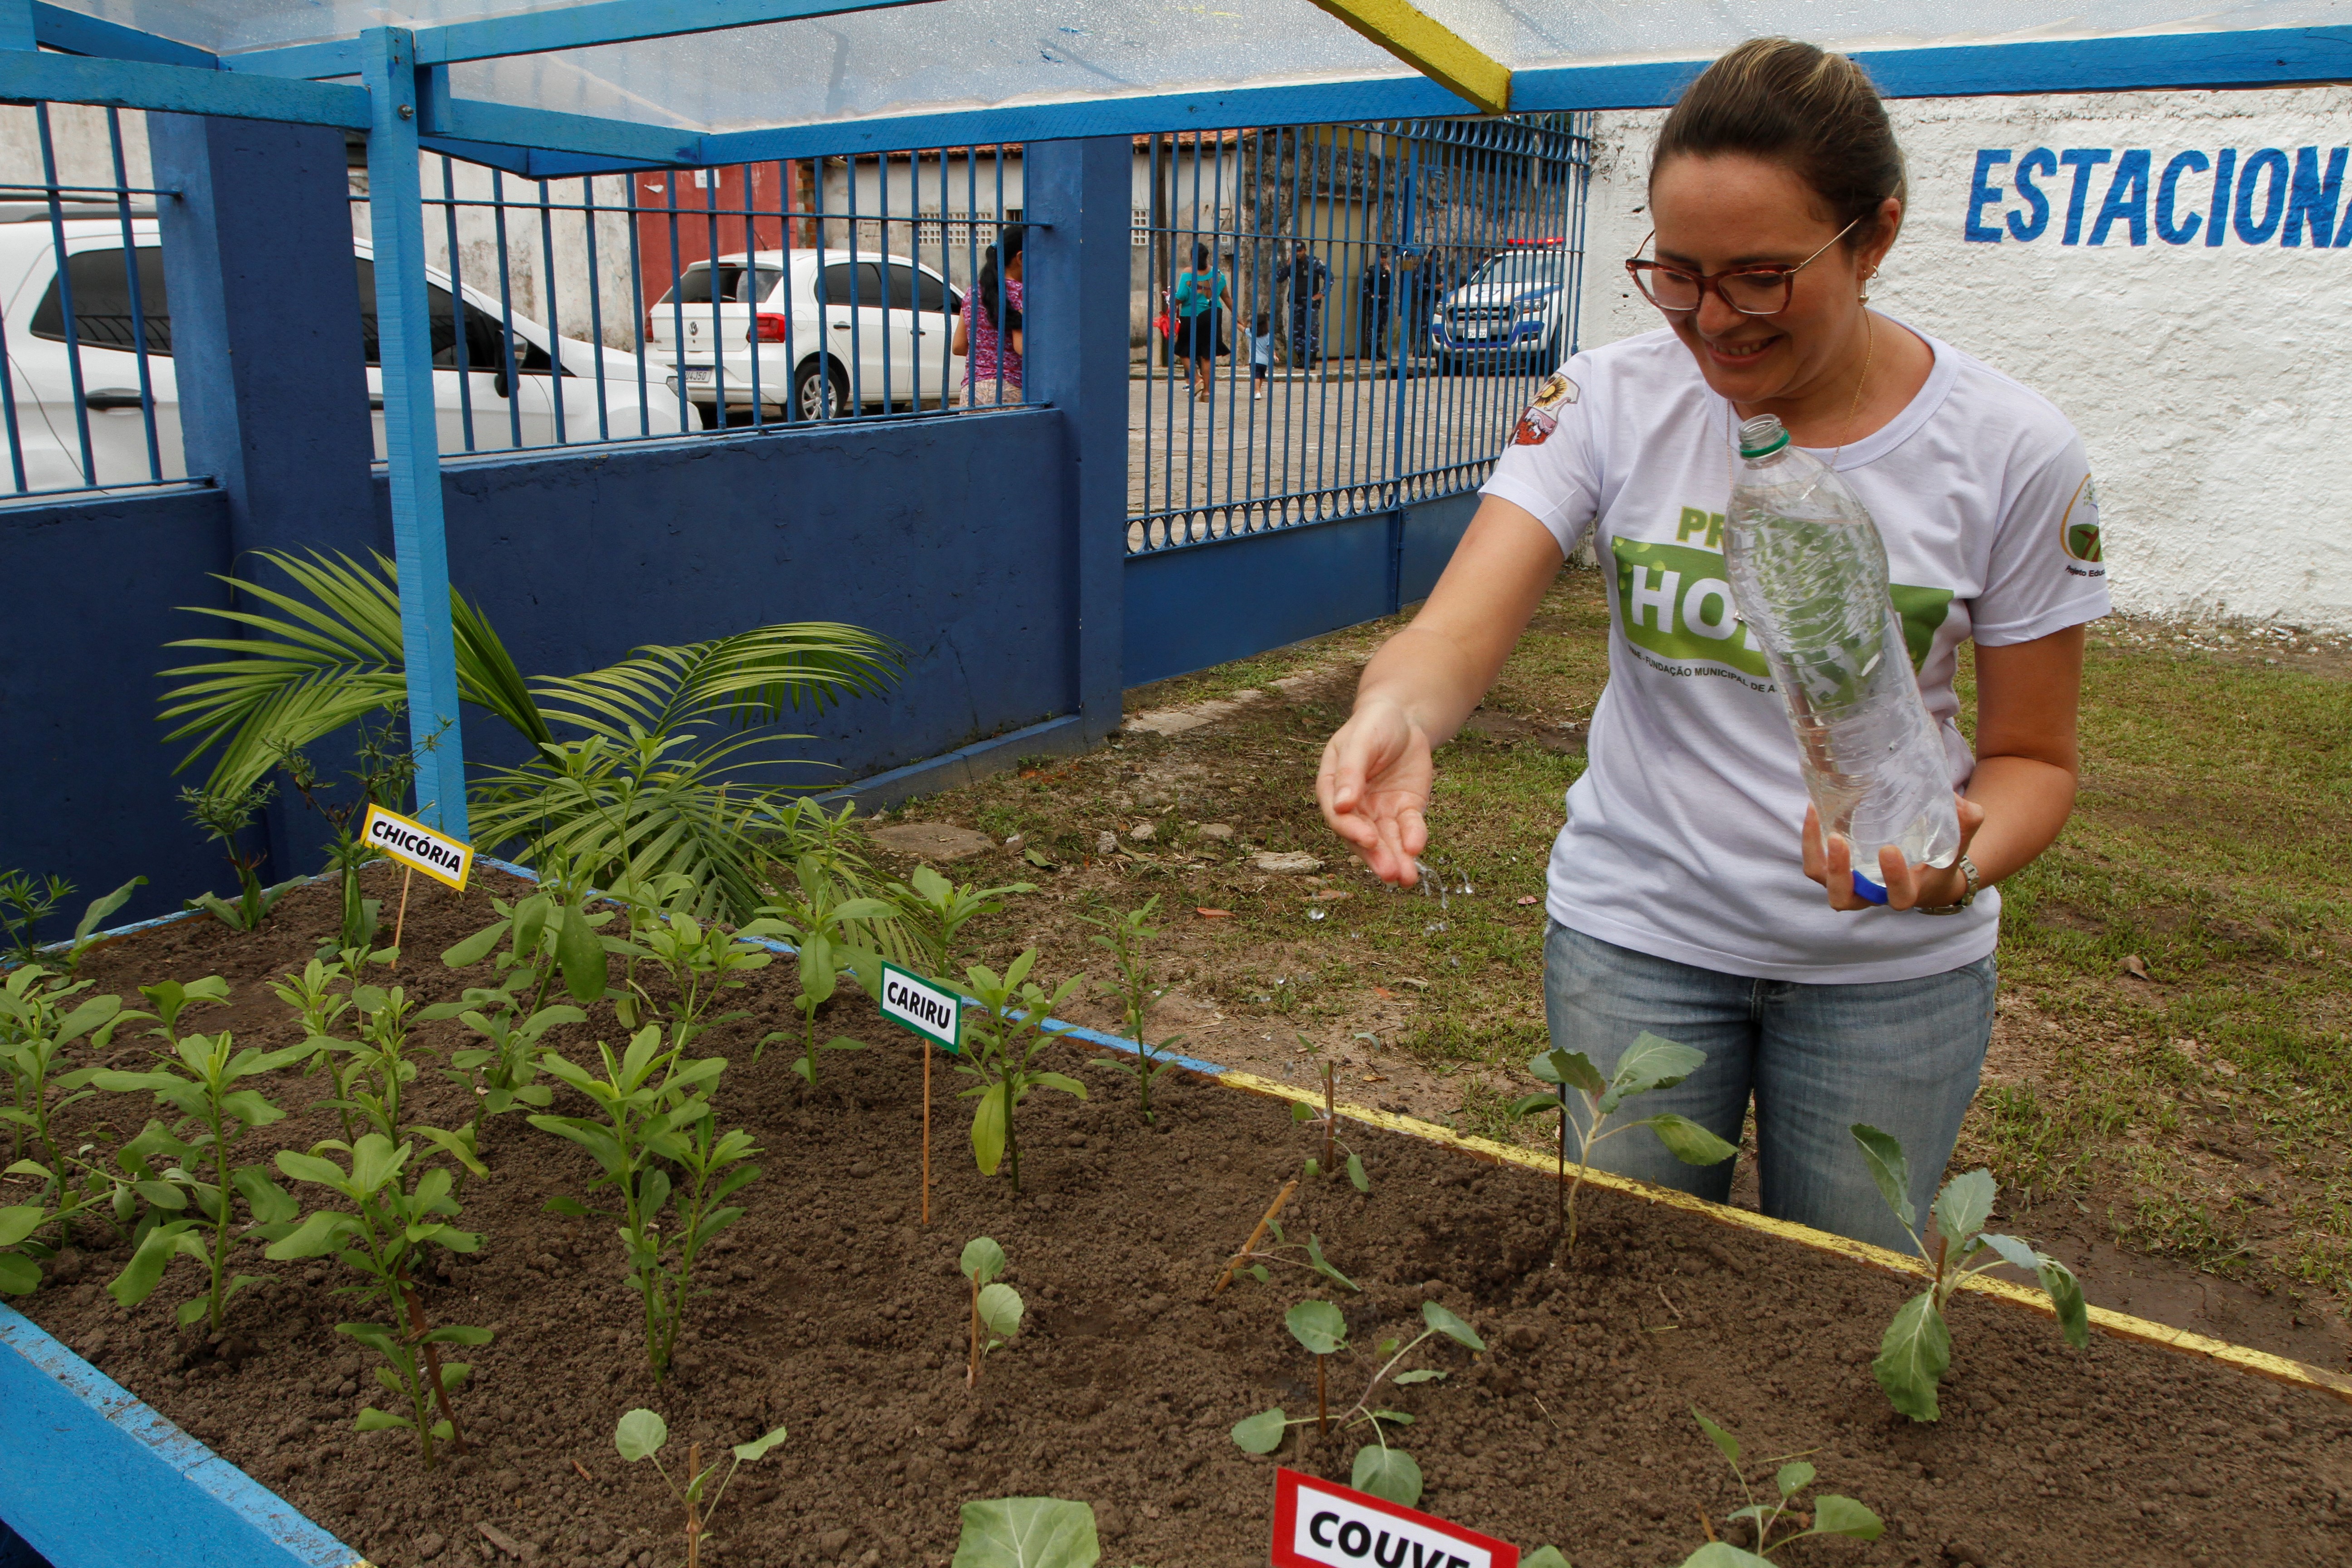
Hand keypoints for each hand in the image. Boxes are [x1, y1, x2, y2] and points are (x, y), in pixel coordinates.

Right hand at [1317, 698, 1433, 885]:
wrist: (1404, 717)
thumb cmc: (1374, 724)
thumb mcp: (1360, 740)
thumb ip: (1350, 771)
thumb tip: (1340, 806)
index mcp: (1333, 788)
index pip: (1338, 817)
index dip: (1352, 830)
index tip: (1368, 839)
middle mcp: (1355, 806)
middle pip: (1363, 837)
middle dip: (1377, 856)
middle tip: (1391, 873)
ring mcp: (1380, 810)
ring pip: (1387, 840)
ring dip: (1396, 859)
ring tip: (1407, 878)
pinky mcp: (1405, 809)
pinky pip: (1409, 828)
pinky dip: (1414, 838)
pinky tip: (1417, 849)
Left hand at [1802, 793, 1985, 911]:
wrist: (1924, 874)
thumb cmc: (1939, 860)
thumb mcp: (1956, 845)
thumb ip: (1965, 825)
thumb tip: (1959, 802)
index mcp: (1905, 894)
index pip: (1897, 896)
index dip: (1892, 877)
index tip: (1889, 850)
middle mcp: (1871, 895)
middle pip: (1844, 898)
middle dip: (1838, 872)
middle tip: (1838, 840)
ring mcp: (1849, 884)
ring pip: (1820, 879)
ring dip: (1814, 851)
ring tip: (1816, 814)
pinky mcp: (1834, 869)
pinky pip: (1815, 860)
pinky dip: (1810, 838)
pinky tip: (1814, 808)